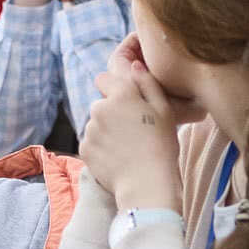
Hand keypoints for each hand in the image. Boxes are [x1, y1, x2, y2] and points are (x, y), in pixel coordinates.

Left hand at [82, 36, 180, 210]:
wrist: (145, 182)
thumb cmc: (161, 144)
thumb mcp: (164, 110)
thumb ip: (147, 83)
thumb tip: (134, 66)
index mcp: (120, 95)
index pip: (105, 78)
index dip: (117, 87)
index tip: (130, 101)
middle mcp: (99, 109)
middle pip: (102, 103)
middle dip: (114, 111)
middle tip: (135, 129)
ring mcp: (89, 130)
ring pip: (97, 123)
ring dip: (108, 129)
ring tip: (128, 145)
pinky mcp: (83, 149)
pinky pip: (93, 141)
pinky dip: (103, 146)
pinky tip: (119, 155)